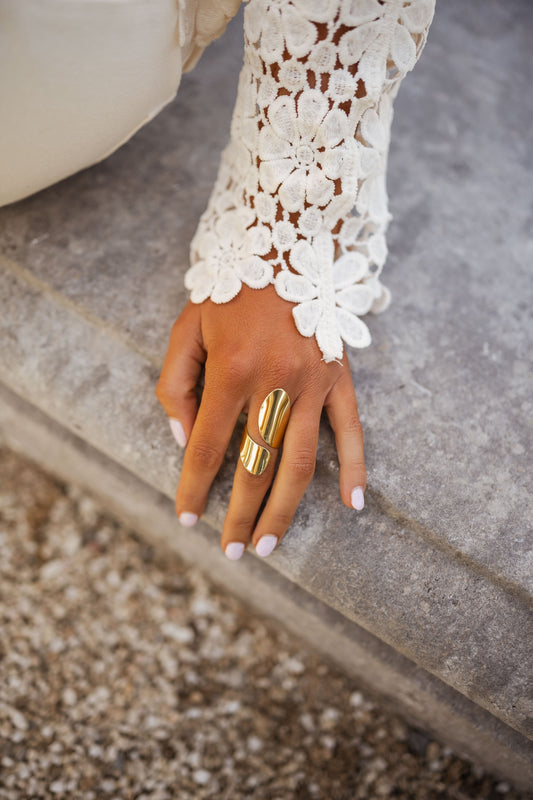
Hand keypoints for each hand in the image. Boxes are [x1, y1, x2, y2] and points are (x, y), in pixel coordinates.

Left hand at [156, 284, 365, 559]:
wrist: (286, 243)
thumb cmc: (230, 290)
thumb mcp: (187, 328)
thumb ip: (176, 384)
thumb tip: (181, 438)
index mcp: (231, 372)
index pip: (205, 449)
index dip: (193, 488)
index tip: (187, 518)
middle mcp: (275, 385)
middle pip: (255, 468)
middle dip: (240, 516)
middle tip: (232, 551)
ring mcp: (313, 384)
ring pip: (300, 463)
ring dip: (284, 509)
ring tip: (270, 544)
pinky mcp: (339, 379)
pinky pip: (352, 431)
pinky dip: (356, 469)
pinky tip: (353, 504)